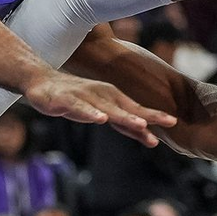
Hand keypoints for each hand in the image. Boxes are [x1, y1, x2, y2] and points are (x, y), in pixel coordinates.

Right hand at [23, 70, 176, 146]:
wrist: (42, 82)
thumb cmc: (76, 99)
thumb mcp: (102, 112)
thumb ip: (123, 123)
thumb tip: (148, 133)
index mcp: (113, 98)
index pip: (137, 110)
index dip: (154, 117)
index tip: (174, 123)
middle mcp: (103, 95)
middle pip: (129, 109)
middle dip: (149, 116)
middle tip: (169, 122)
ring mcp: (86, 97)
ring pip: (108, 109)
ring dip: (125, 116)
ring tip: (141, 124)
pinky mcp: (67, 100)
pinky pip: (80, 108)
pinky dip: (91, 114)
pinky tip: (101, 119)